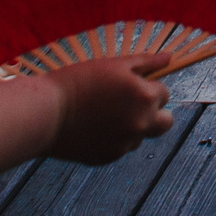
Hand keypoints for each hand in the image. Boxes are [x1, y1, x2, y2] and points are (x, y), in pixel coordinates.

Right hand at [43, 58, 174, 164]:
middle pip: (166, 122)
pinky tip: (92, 127)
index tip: (130, 84)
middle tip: (130, 103)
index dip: (148, 87)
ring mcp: (125, 144)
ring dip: (131, 126)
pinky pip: (121, 147)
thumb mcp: (113, 65)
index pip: (164, 93)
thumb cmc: (78, 82)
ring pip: (141, 135)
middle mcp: (140, 123)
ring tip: (103, 113)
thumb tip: (170, 58)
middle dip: (155, 112)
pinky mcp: (108, 157)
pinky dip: (113, 138)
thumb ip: (146, 62)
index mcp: (145, 97)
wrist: (45, 113)